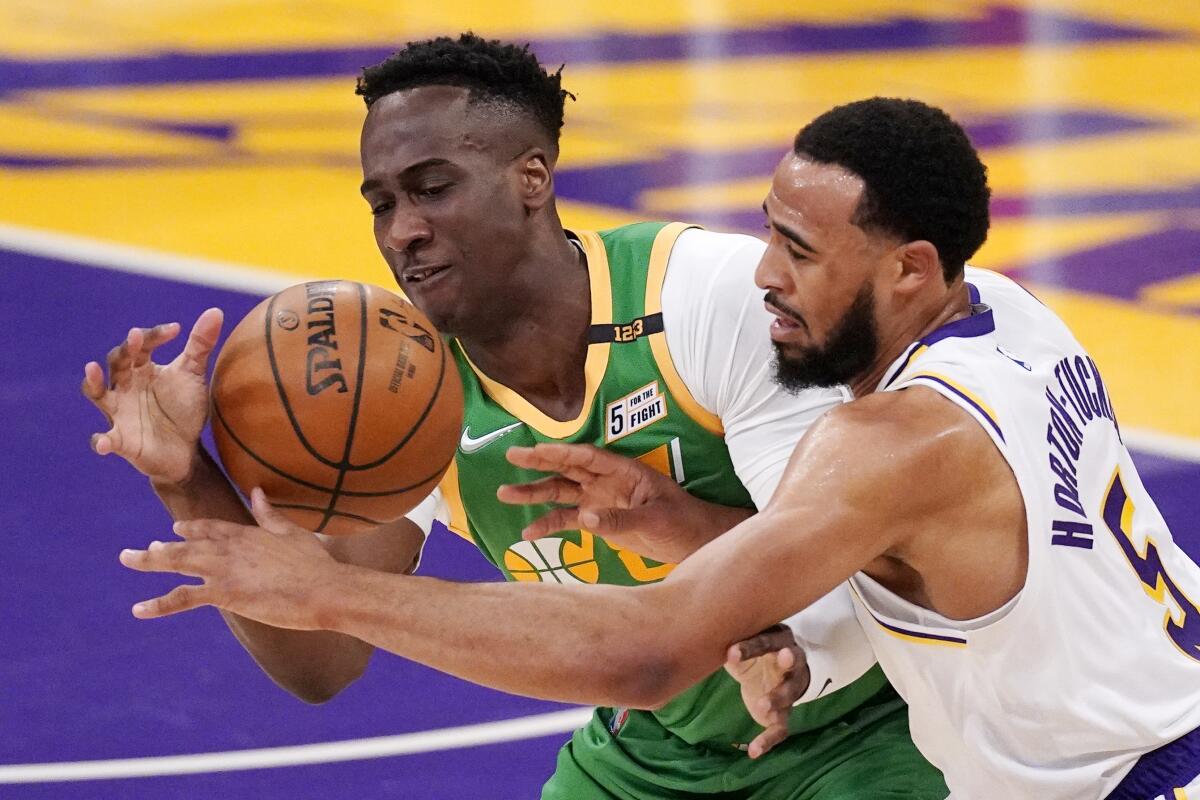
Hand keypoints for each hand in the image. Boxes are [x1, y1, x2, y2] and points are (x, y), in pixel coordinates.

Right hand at [82, 308, 222, 484]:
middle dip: (125, 350)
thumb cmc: (183, 408)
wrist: (185, 449)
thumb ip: (200, 346)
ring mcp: (119, 412)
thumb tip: (215, 311)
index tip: (175, 330)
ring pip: (97, 394)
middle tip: (136, 338)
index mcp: (142, 369)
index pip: (141, 345)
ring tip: (91, 368)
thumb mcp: (192, 376)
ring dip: (92, 382)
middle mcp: (125, 386)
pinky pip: (104, 440)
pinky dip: (101, 441)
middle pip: (116, 362)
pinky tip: (104, 442)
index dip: (153, 336)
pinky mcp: (120, 440)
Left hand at [119, 488, 340, 629]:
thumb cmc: (315, 564)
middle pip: (185, 544)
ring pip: (176, 562)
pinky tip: (138, 609)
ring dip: (148, 561)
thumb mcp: (292, 533)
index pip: (210, 527)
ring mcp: (223, 569)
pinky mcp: (223, 593)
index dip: (191, 528)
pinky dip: (158, 604)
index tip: (175, 529)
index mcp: (246, 533)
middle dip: (159, 547)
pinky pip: (182, 598)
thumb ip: (270, 514)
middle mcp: (228, 548)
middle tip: (136, 550)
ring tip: (127, 559)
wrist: (324, 589)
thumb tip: (257, 491)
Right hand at [498, 443, 701, 563]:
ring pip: (561, 492)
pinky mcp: (598, 521)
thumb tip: (585, 517)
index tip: (536, 449)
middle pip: (568, 468)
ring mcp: (600, 500)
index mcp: (624, 471)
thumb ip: (620, 519)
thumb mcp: (655, 519)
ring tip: (504, 494)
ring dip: (535, 493)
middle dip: (539, 462)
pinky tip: (528, 533)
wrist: (694, 542)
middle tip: (511, 455)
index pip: (587, 457)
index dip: (561, 452)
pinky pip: (567, 520)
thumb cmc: (682, 522)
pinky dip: (548, 524)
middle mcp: (607, 482)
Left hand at [725, 625, 810, 758]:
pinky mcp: (786, 712)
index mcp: (778, 639)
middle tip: (784, 658)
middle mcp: (792, 662)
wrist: (774, 670)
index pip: (766, 640)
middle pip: (792, 660)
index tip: (731, 653)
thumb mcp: (742, 645)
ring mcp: (791, 688)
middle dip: (788, 660)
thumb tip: (706, 645)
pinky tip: (754, 751)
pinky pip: (781, 728)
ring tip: (762, 707)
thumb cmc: (753, 651)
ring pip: (790, 693)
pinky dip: (768, 740)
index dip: (750, 647)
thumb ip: (731, 647)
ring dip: (777, 699)